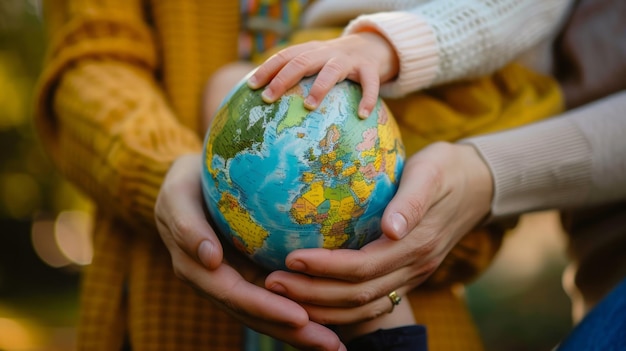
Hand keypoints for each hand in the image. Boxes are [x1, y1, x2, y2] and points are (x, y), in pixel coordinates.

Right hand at [155, 154, 345, 350]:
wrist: (192, 178)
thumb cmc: (185, 181)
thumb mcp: (177, 195)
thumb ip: (186, 226)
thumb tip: (209, 259)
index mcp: (197, 269)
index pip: (235, 295)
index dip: (266, 308)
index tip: (300, 317)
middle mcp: (219, 282)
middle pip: (256, 314)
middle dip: (292, 331)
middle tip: (331, 344)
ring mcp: (237, 279)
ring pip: (268, 312)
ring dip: (301, 331)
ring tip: (336, 345)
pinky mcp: (252, 272)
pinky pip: (277, 295)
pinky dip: (301, 310)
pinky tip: (330, 320)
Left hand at [248, 32, 398, 118]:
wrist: (371, 46)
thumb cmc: (333, 63)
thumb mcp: (315, 63)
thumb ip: (296, 75)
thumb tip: (267, 104)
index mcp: (311, 51)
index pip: (285, 56)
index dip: (267, 69)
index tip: (251, 85)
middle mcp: (327, 53)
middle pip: (302, 61)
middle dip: (284, 78)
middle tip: (269, 97)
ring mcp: (348, 60)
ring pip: (332, 70)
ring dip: (320, 87)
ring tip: (309, 105)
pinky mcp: (369, 68)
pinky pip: (369, 83)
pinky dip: (367, 98)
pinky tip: (362, 114)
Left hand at [265, 142, 493, 324]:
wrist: (479, 184)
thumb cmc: (446, 169)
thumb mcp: (431, 172)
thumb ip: (412, 200)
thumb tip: (392, 228)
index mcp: (415, 244)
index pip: (363, 268)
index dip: (325, 269)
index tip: (290, 260)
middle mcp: (413, 267)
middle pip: (357, 295)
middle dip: (312, 294)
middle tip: (271, 282)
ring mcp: (412, 275)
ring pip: (363, 307)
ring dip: (322, 307)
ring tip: (283, 295)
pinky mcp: (408, 274)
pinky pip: (372, 302)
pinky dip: (341, 310)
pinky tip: (313, 302)